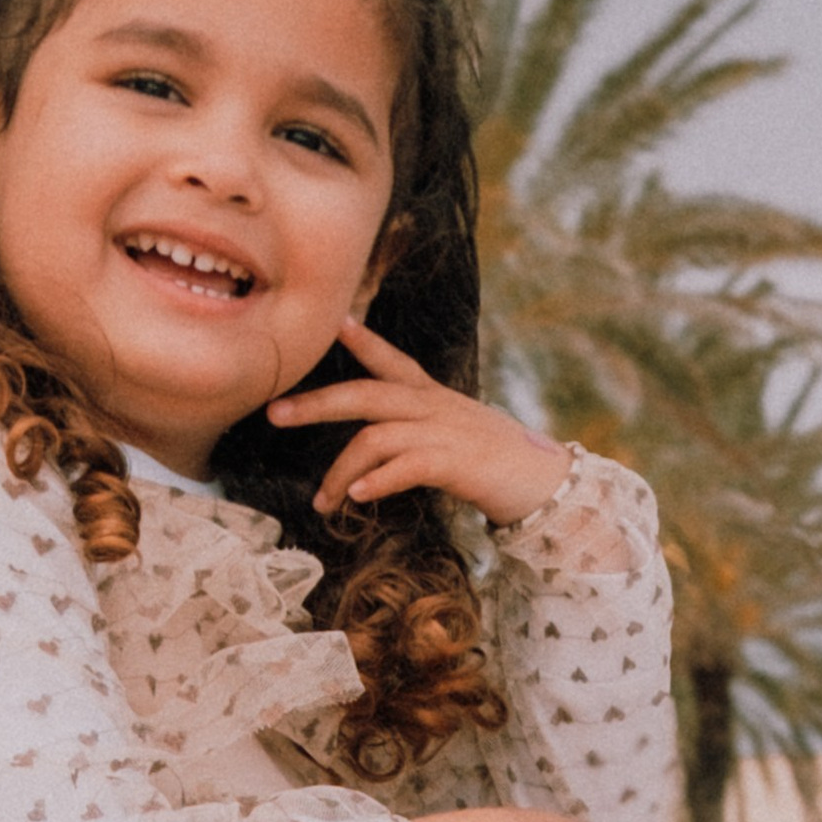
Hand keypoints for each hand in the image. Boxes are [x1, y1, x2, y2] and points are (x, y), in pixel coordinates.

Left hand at [269, 317, 571, 526]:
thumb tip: (378, 447)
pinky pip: (406, 466)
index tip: (332, 319)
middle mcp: (434, 407)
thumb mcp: (455, 434)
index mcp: (433, 397)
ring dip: (341, 472)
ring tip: (323, 502)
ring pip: (376, 438)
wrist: (546, 484)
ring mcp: (445, 432)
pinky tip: (359, 498)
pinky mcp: (455, 463)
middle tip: (275, 412)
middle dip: (316, 403)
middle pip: (365, 395)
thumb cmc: (495, 464)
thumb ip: (417, 431)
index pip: (390, 360)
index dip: (360, 340)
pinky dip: (377, 481)